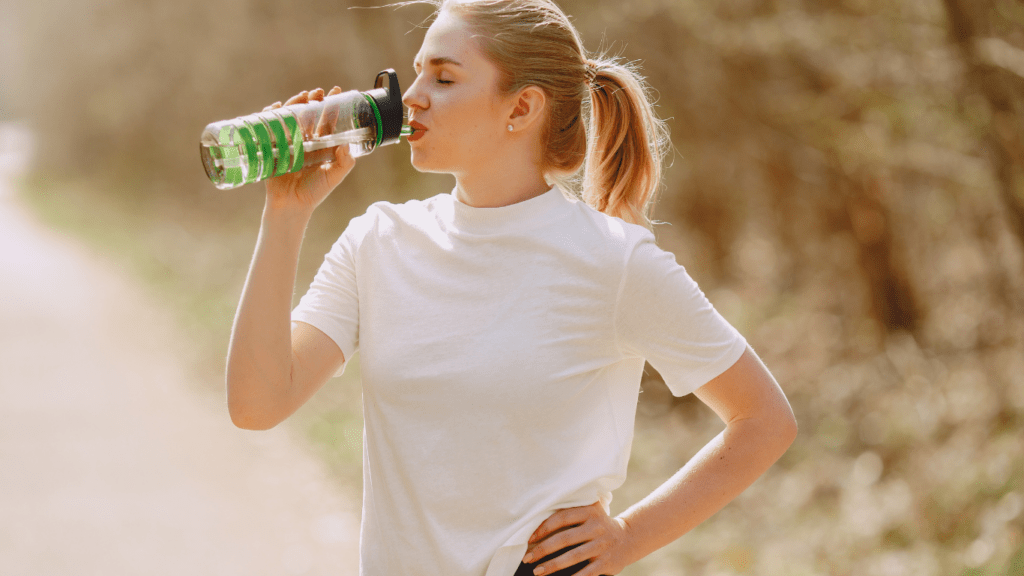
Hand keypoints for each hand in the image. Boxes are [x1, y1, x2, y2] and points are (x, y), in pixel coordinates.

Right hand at [262, 86, 355, 214]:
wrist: (291, 206)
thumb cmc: (314, 192)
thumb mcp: (333, 176)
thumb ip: (344, 162)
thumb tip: (347, 145)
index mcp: (320, 145)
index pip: (327, 121)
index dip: (332, 106)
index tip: (337, 92)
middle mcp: (305, 141)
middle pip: (308, 114)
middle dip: (313, 100)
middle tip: (318, 92)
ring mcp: (288, 142)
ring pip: (291, 116)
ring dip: (295, 103)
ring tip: (302, 96)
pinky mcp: (272, 147)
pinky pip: (270, 126)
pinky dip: (271, 115)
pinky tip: (276, 107)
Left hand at [524, 502, 634, 575]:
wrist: (628, 538)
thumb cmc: (597, 525)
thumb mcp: (589, 512)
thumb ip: (569, 513)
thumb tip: (537, 528)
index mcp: (589, 511)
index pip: (562, 517)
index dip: (543, 528)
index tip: (530, 539)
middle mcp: (597, 527)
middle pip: (565, 538)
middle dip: (543, 550)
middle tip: (527, 558)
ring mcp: (602, 545)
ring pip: (573, 556)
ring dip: (553, 565)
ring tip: (537, 571)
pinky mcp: (607, 562)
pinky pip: (586, 572)